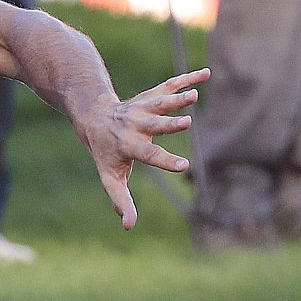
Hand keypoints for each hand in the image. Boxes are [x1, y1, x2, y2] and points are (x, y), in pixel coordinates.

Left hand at [78, 68, 210, 228]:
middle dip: (170, 124)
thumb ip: (121, 200)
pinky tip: (206, 73)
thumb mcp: (110, 177)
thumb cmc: (106, 153)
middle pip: (155, 125)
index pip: (149, 155)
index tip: (184, 165)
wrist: (94, 118)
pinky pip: (170, 85)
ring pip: (161, 102)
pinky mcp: (151, 95)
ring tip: (194, 95)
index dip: (166, 160)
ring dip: (177, 98)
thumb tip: (129, 226)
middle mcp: (135, 125)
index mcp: (128, 145)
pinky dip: (188, 78)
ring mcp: (143, 108)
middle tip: (187, 122)